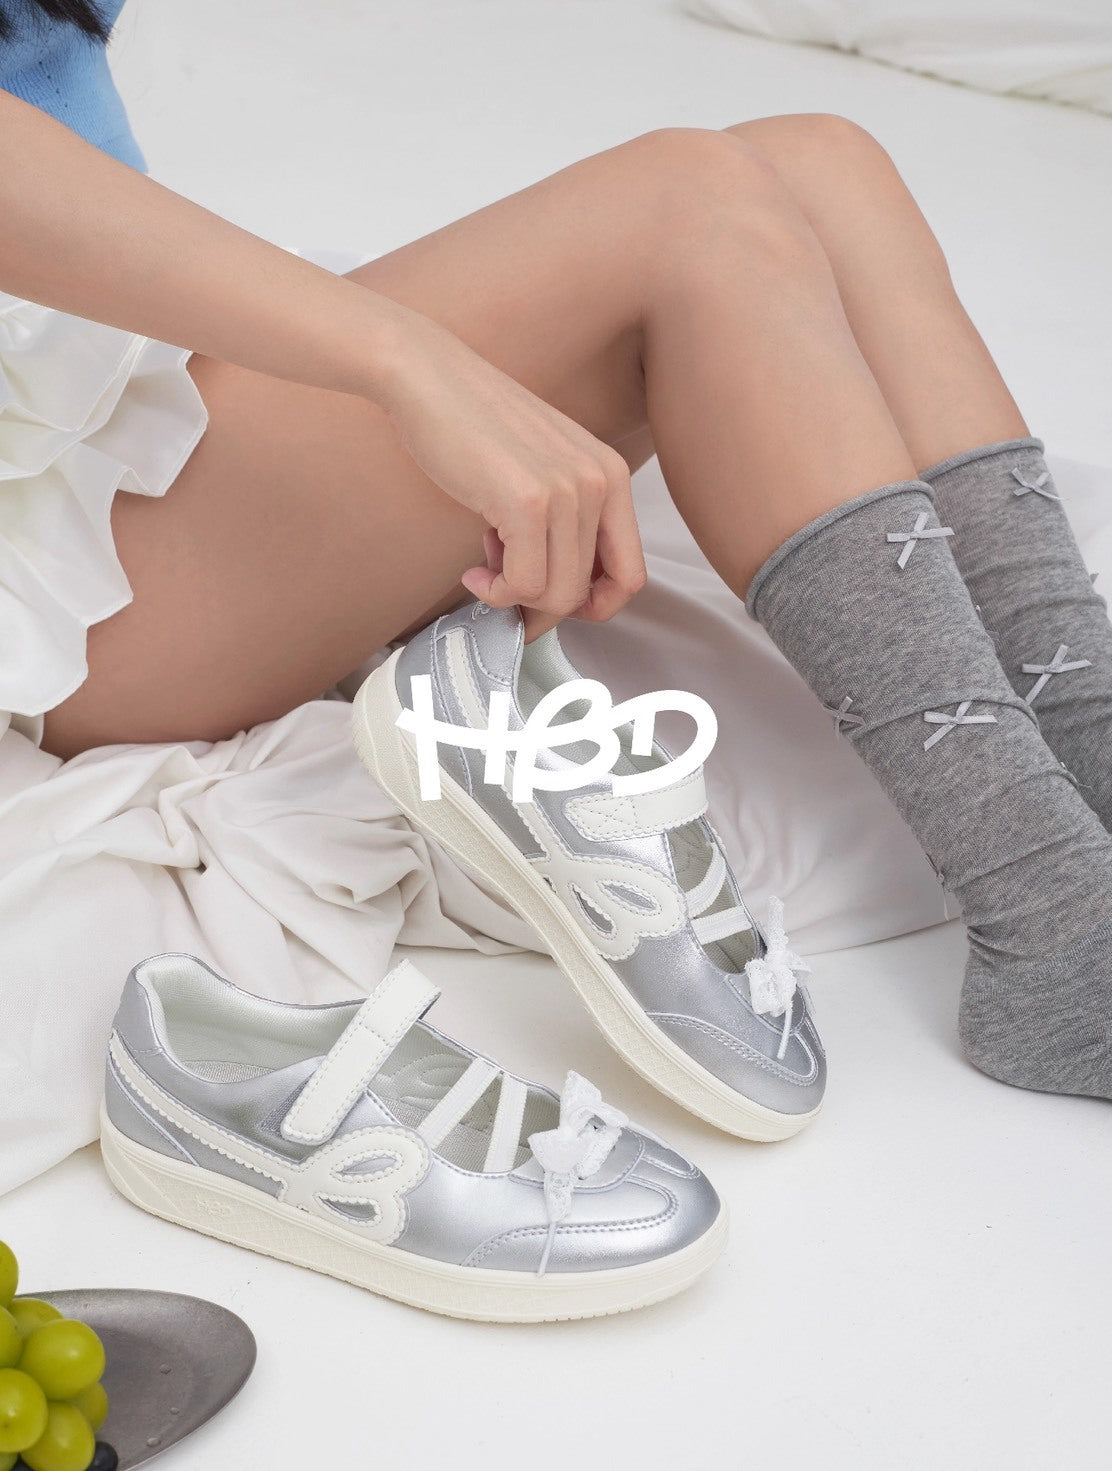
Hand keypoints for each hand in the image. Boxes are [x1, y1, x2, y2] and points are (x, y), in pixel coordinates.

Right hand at [377, 309, 645, 638]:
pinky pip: (523, 584)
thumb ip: (562, 524)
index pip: (630, 576)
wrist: (427, 377)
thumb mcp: (541, 469)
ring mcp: (567, 492)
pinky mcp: (528, 502)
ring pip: (556, 595)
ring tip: (486, 565)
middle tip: (502, 583)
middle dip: (538, 605)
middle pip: (584, 592)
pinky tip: (473, 571)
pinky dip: (495, 592)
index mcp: (611, 475)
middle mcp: (600, 482)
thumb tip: (557, 596)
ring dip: (513, 597)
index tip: (553, 603)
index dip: (594, 606)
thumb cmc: (472, 424)